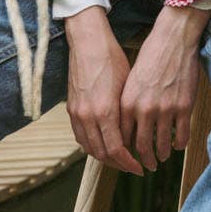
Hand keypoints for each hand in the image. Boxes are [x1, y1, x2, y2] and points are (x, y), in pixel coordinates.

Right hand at [64, 7, 144, 173]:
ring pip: (88, 148)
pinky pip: (79, 136)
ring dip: (104, 157)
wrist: (88, 42)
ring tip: (119, 159)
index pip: (116, 150)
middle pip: (101, 154)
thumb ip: (128, 115)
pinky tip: (103, 145)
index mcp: (105, 111)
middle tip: (132, 167)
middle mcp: (88, 116)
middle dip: (118, 164)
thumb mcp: (128, 87)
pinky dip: (91, 146)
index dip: (128, 163)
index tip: (139, 168)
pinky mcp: (71, 108)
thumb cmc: (113, 60)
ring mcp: (77, 113)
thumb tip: (136, 136)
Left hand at [120, 5, 206, 168]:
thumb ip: (127, 104)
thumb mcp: (130, 81)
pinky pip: (182, 135)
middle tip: (146, 167)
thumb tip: (125, 129)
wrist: (173, 40)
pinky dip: (179, 144)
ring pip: (162, 144)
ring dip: (161, 155)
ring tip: (161, 159)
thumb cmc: (149, 57)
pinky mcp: (184, 107)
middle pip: (141, 146)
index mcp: (127, 103)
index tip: (128, 158)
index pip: (122, 137)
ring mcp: (165, 109)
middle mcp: (144, 109)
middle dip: (143, 160)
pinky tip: (177, 146)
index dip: (124, 152)